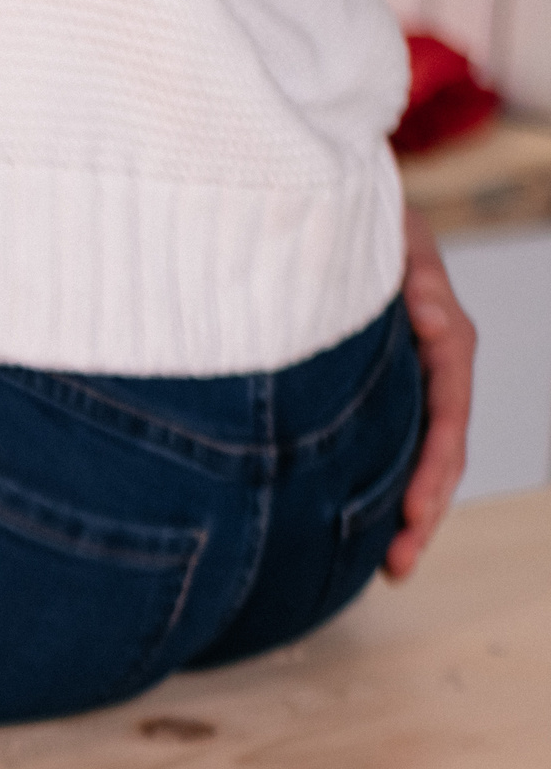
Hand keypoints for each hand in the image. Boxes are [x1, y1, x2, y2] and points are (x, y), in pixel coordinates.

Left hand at [386, 208, 474, 580]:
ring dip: (406, 512)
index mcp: (442, 334)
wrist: (320, 200)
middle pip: (438, 448)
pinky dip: (378, 485)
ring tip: (391, 568)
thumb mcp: (387, 237)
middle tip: (399, 566)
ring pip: (415, 454)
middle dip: (424, 510)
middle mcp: (430, 362)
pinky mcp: (373, 388)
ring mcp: (404, 378)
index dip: (435, 465)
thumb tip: (434, 323)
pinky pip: (385, 443)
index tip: (416, 514)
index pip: (448, 410)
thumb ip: (414, 279)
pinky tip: (357, 529)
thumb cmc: (354, 216)